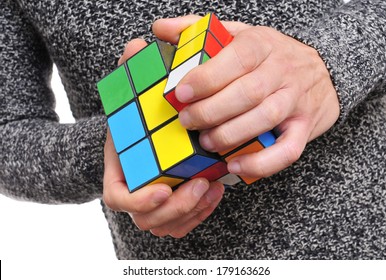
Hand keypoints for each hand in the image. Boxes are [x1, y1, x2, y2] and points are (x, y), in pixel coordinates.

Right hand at [102, 39, 224, 237]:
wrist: (143, 136)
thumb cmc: (138, 118)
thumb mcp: (134, 95)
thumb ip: (131, 74)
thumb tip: (135, 45)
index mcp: (120, 172)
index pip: (118, 199)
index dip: (139, 200)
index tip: (164, 187)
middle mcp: (135, 193)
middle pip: (148, 219)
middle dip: (176, 206)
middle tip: (199, 183)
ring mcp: (153, 204)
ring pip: (168, 226)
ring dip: (192, 211)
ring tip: (212, 186)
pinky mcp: (173, 207)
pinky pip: (184, 223)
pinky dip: (200, 213)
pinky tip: (215, 189)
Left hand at [153, 15, 339, 177]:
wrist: (321, 71)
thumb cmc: (269, 55)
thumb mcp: (237, 33)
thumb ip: (197, 29)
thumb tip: (160, 27)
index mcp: (262, 45)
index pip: (237, 58)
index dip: (208, 78)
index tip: (181, 93)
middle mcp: (281, 71)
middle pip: (248, 93)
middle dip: (212, 111)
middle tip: (188, 122)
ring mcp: (295, 101)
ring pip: (264, 119)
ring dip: (231, 135)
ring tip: (207, 142)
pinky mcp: (303, 128)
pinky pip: (287, 150)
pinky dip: (261, 162)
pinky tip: (235, 164)